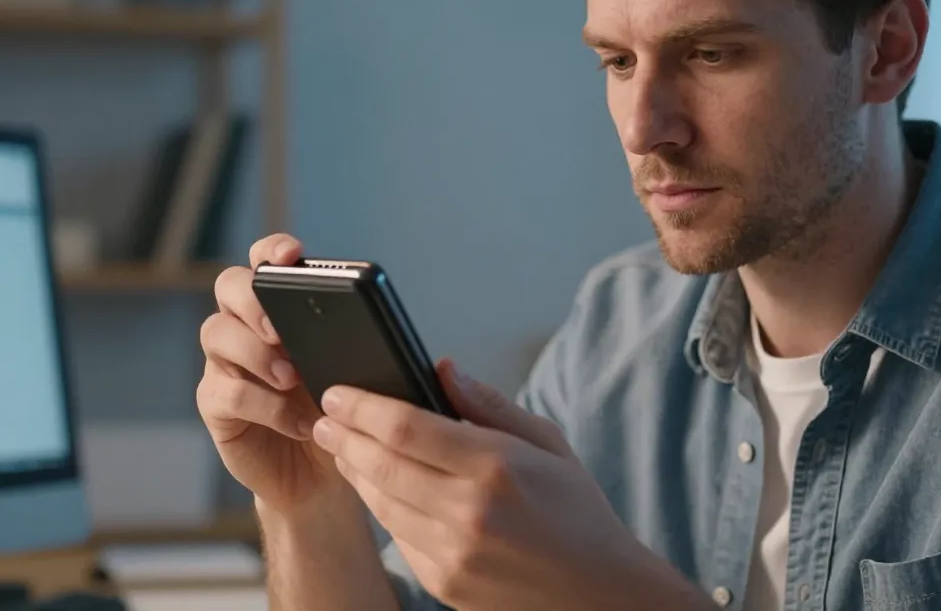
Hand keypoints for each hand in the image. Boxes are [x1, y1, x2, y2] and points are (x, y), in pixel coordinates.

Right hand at [196, 234, 353, 518]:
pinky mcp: (216, 404)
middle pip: (229, 285)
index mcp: (281, 305)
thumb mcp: (356, 372)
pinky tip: (301, 424)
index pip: (265, 259)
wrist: (320, 473)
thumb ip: (359, 344)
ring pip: (217, 333)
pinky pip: (227, 392)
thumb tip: (379, 329)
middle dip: (252, 299)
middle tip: (280, 328)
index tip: (292, 256)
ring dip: (256, 352)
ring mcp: (226, 361)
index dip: (273, 249)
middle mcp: (246, 323)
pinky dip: (266, 407)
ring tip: (293, 377)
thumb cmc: (340, 408)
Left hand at [311, 360, 696, 609]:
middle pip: (382, 464)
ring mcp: (453, 553)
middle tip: (324, 418)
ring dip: (354, 471)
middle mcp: (469, 512)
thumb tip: (443, 369)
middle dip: (344, 436)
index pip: (407, 428)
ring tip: (342, 446)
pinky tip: (377, 486)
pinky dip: (381, 506)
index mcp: (497, 467)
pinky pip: (397, 536)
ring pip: (381, 502)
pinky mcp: (444, 582)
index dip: (363, 407)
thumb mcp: (548, 443)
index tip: (339, 393)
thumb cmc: (578, 512)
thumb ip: (490, 405)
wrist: (598, 593)